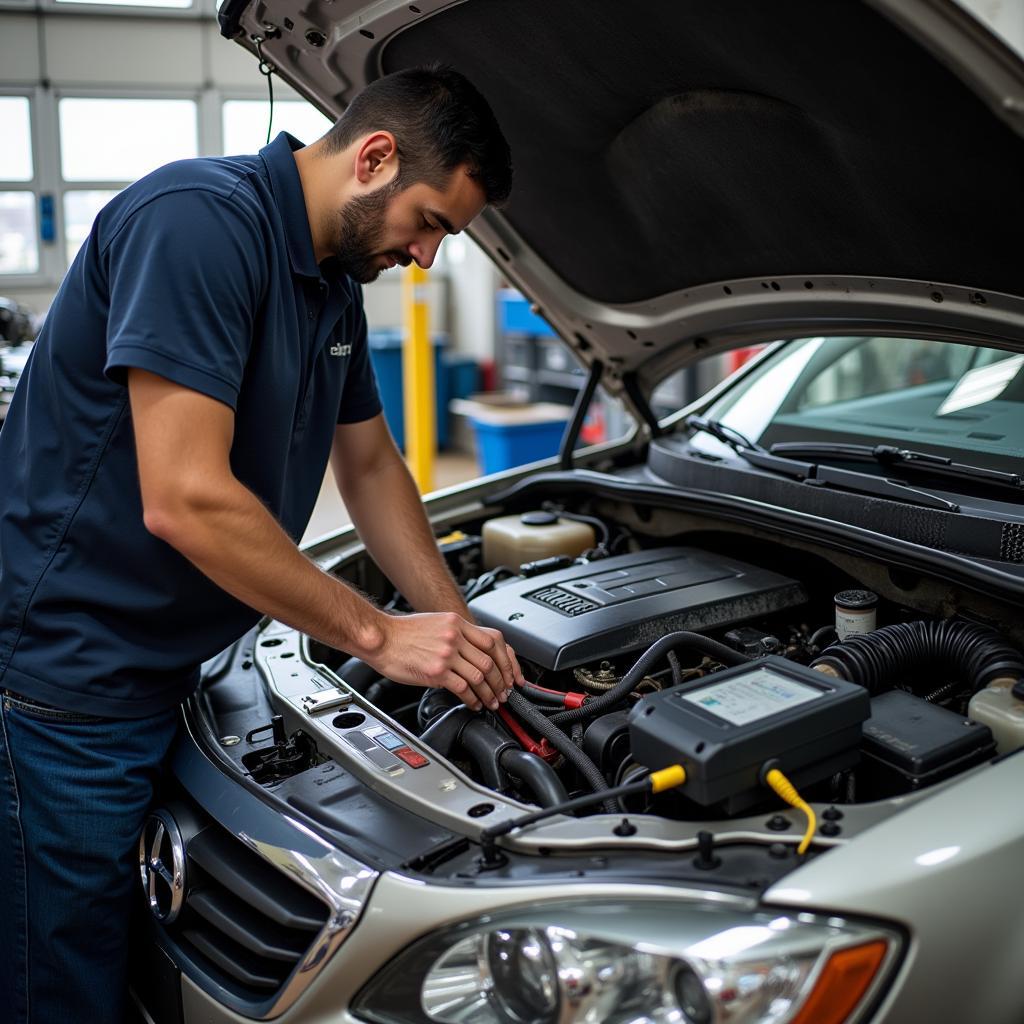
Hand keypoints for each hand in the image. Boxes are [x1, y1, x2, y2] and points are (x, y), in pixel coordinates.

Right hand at [368, 612, 524, 710]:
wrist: (380, 638)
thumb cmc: (403, 633)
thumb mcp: (436, 623)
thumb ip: (457, 634)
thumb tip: (473, 653)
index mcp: (457, 623)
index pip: (494, 641)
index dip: (507, 661)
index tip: (510, 674)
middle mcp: (455, 637)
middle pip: (490, 661)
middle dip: (501, 682)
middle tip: (503, 693)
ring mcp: (446, 654)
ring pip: (480, 676)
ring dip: (489, 693)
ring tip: (490, 702)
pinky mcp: (436, 672)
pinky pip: (463, 688)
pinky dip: (472, 699)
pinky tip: (473, 703)